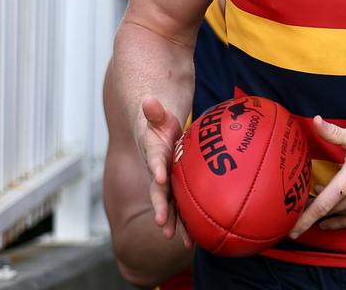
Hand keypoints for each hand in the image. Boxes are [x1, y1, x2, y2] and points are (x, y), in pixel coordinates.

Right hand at [139, 97, 183, 239]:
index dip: (157, 169)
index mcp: (154, 154)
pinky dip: (188, 222)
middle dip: (162, 209)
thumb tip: (148, 102)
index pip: (155, 162)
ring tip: (185, 243)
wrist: (154, 132)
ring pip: (171, 205)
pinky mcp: (175, 188)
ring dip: (176, 223)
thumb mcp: (157, 115)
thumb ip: (154, 111)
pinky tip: (197, 241)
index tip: (160, 178)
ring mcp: (166, 182)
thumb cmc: (159, 123)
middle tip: (164, 226)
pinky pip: (182, 206)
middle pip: (159, 193)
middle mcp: (158, 172)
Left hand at [288, 117, 345, 237]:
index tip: (290, 231)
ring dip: (327, 213)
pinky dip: (341, 218)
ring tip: (323, 200)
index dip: (303, 220)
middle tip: (304, 203)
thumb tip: (314, 120)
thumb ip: (331, 132)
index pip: (320, 206)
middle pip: (326, 214)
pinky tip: (336, 212)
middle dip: (313, 211)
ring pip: (339, 219)